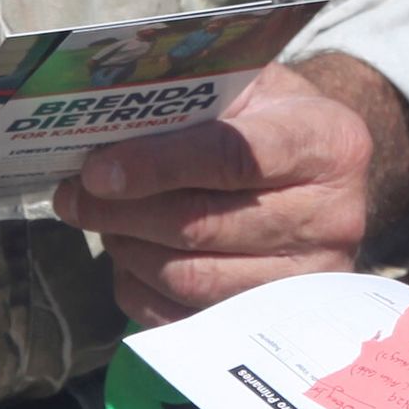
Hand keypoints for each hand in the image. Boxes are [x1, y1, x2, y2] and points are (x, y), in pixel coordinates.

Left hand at [50, 57, 377, 324]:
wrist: (325, 177)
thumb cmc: (274, 120)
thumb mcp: (251, 86)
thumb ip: (192, 96)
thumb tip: (103, 118)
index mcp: (330, 143)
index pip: (236, 156)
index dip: (159, 165)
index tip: (98, 169)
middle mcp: (334, 216)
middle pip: (204, 225)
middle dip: (124, 211)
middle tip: (75, 196)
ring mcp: (309, 279)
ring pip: (191, 278)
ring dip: (128, 249)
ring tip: (101, 220)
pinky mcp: (278, 322)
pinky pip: (187, 319)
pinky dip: (141, 289)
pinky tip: (129, 255)